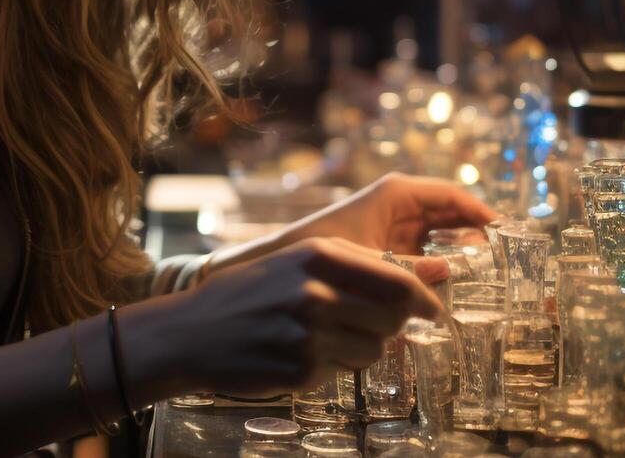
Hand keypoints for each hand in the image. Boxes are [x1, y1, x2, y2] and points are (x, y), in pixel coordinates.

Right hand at [158, 236, 445, 397]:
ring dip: (361, 347)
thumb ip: (356, 264)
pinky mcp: (303, 368)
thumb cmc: (251, 293)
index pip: (398, 280)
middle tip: (369, 323)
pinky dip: (334, 365)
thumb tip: (424, 279)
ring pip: (375, 349)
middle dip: (391, 324)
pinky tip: (303, 353)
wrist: (192, 332)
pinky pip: (346, 371)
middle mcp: (316, 291)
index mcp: (319, 254)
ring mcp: (310, 333)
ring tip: (324, 337)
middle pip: (393, 317)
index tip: (432, 309)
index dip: (423, 299)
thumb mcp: (297, 260)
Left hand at [284, 172, 498, 275]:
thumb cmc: (324, 247)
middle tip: (500, 259)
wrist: (288, 258)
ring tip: (484, 273)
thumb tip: (449, 272)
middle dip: (475, 232)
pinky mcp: (392, 243)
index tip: (505, 230)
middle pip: (451, 213)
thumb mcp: (370, 256)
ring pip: (442, 233)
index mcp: (398, 192)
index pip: (451, 195)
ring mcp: (397, 223)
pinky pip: (426, 249)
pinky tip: (454, 282)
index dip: (480, 211)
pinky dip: (441, 262)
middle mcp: (401, 203)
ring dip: (460, 250)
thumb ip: (409, 266)